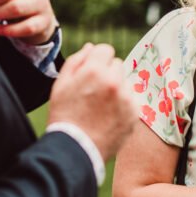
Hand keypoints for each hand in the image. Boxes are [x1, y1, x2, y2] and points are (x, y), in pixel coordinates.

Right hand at [48, 43, 135, 160]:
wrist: (76, 149)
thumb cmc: (64, 115)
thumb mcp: (60, 84)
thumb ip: (76, 61)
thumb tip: (91, 47)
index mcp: (94, 70)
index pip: (105, 50)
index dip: (97, 60)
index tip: (91, 73)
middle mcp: (114, 81)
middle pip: (117, 65)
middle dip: (107, 73)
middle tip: (94, 91)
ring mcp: (126, 98)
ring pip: (125, 82)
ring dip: (117, 88)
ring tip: (101, 107)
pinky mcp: (134, 114)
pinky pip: (131, 100)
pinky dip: (123, 105)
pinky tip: (109, 116)